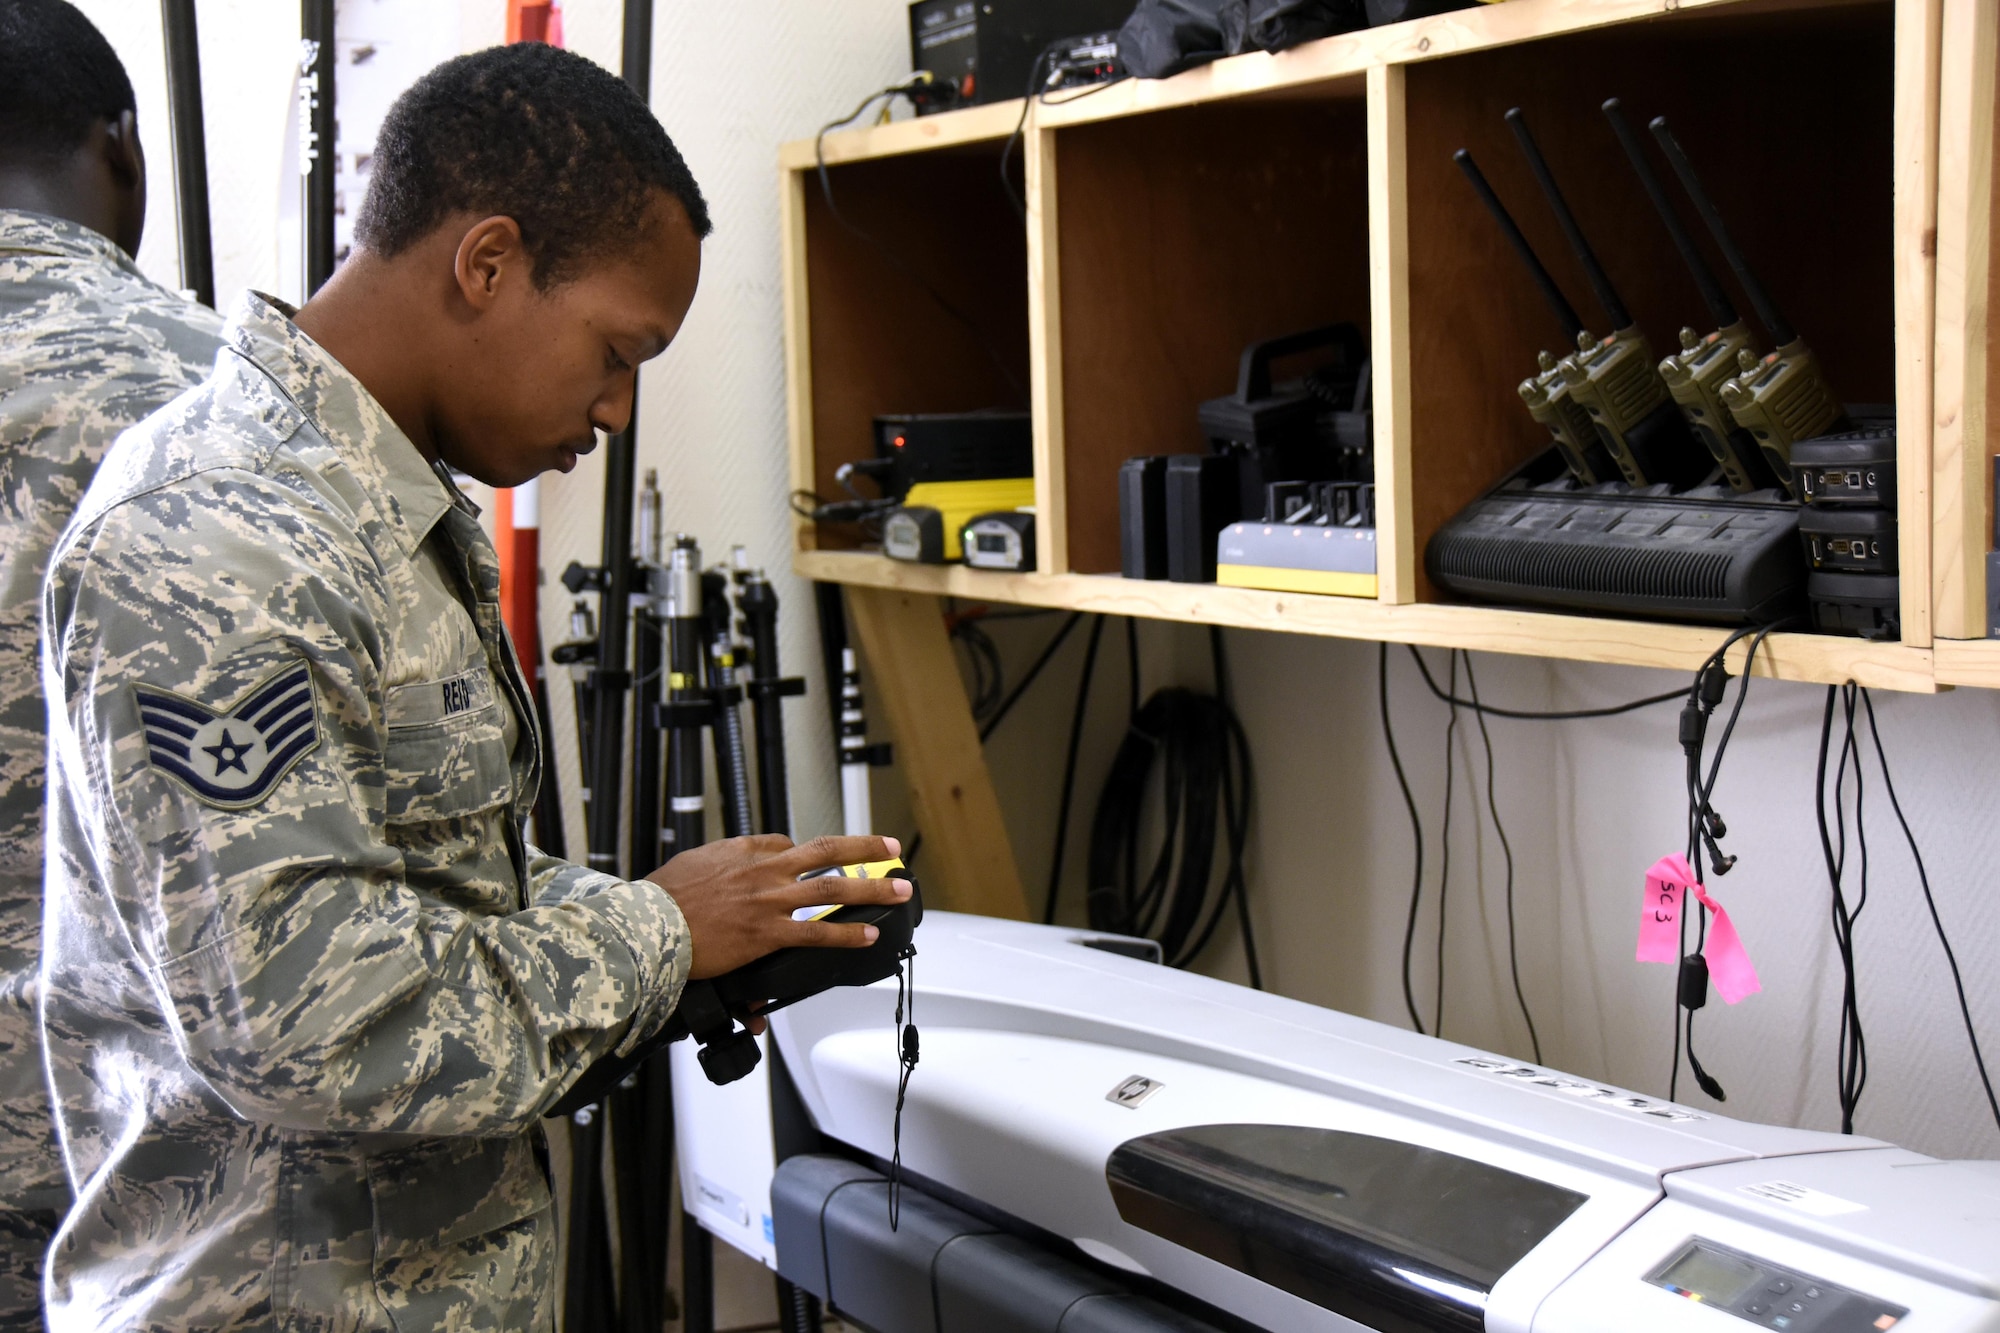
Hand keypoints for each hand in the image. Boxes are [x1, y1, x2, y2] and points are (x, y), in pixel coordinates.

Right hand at [645, 834, 910, 979]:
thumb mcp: (696, 861)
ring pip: (833, 890)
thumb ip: (728, 858)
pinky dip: (847, 934)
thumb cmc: (665, 897)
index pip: (787, 845)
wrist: (649, 924)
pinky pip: (817, 933)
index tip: (812, 863)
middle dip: (865, 850)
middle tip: (892, 849)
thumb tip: (745, 855)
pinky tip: (868, 935)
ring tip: (900, 891)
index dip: (803, 855)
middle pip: (827, 853)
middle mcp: (765, 872)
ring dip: (872, 890)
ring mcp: (770, 903)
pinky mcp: (767, 935)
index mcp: (746, 852)